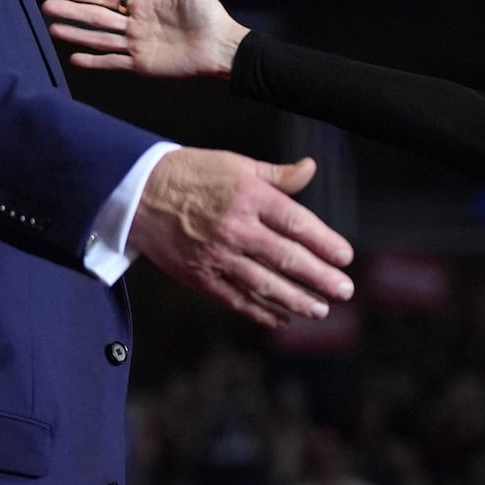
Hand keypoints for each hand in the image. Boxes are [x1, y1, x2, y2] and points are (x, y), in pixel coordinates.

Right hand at [42, 0, 247, 77]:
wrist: (222, 45)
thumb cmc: (209, 14)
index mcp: (143, 5)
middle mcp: (135, 25)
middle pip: (96, 17)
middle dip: (72, 11)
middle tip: (46, 6)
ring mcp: (136, 46)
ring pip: (99, 38)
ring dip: (76, 33)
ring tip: (52, 29)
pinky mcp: (141, 65)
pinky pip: (112, 62)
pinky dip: (93, 61)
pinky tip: (73, 57)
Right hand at [132, 148, 353, 328]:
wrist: (139, 193)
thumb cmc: (193, 174)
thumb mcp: (237, 165)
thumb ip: (277, 175)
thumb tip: (310, 168)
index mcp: (249, 197)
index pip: (297, 223)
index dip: (325, 242)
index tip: (345, 257)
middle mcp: (236, 228)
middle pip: (287, 258)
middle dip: (320, 277)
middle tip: (344, 290)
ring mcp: (217, 255)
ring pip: (265, 284)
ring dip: (296, 300)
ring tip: (321, 309)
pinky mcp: (199, 276)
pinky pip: (236, 299)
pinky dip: (261, 311)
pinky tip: (282, 319)